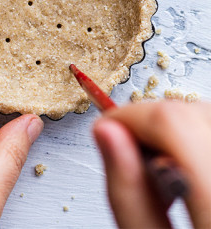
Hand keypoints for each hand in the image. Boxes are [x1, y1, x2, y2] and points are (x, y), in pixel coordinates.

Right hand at [93, 101, 210, 228]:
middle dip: (151, 124)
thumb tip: (106, 132)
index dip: (129, 117)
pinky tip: (187, 171)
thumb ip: (128, 194)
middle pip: (193, 113)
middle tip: (135, 160)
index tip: (107, 129)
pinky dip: (197, 138)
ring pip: (205, 116)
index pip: (173, 124)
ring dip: (177, 131)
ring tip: (165, 173)